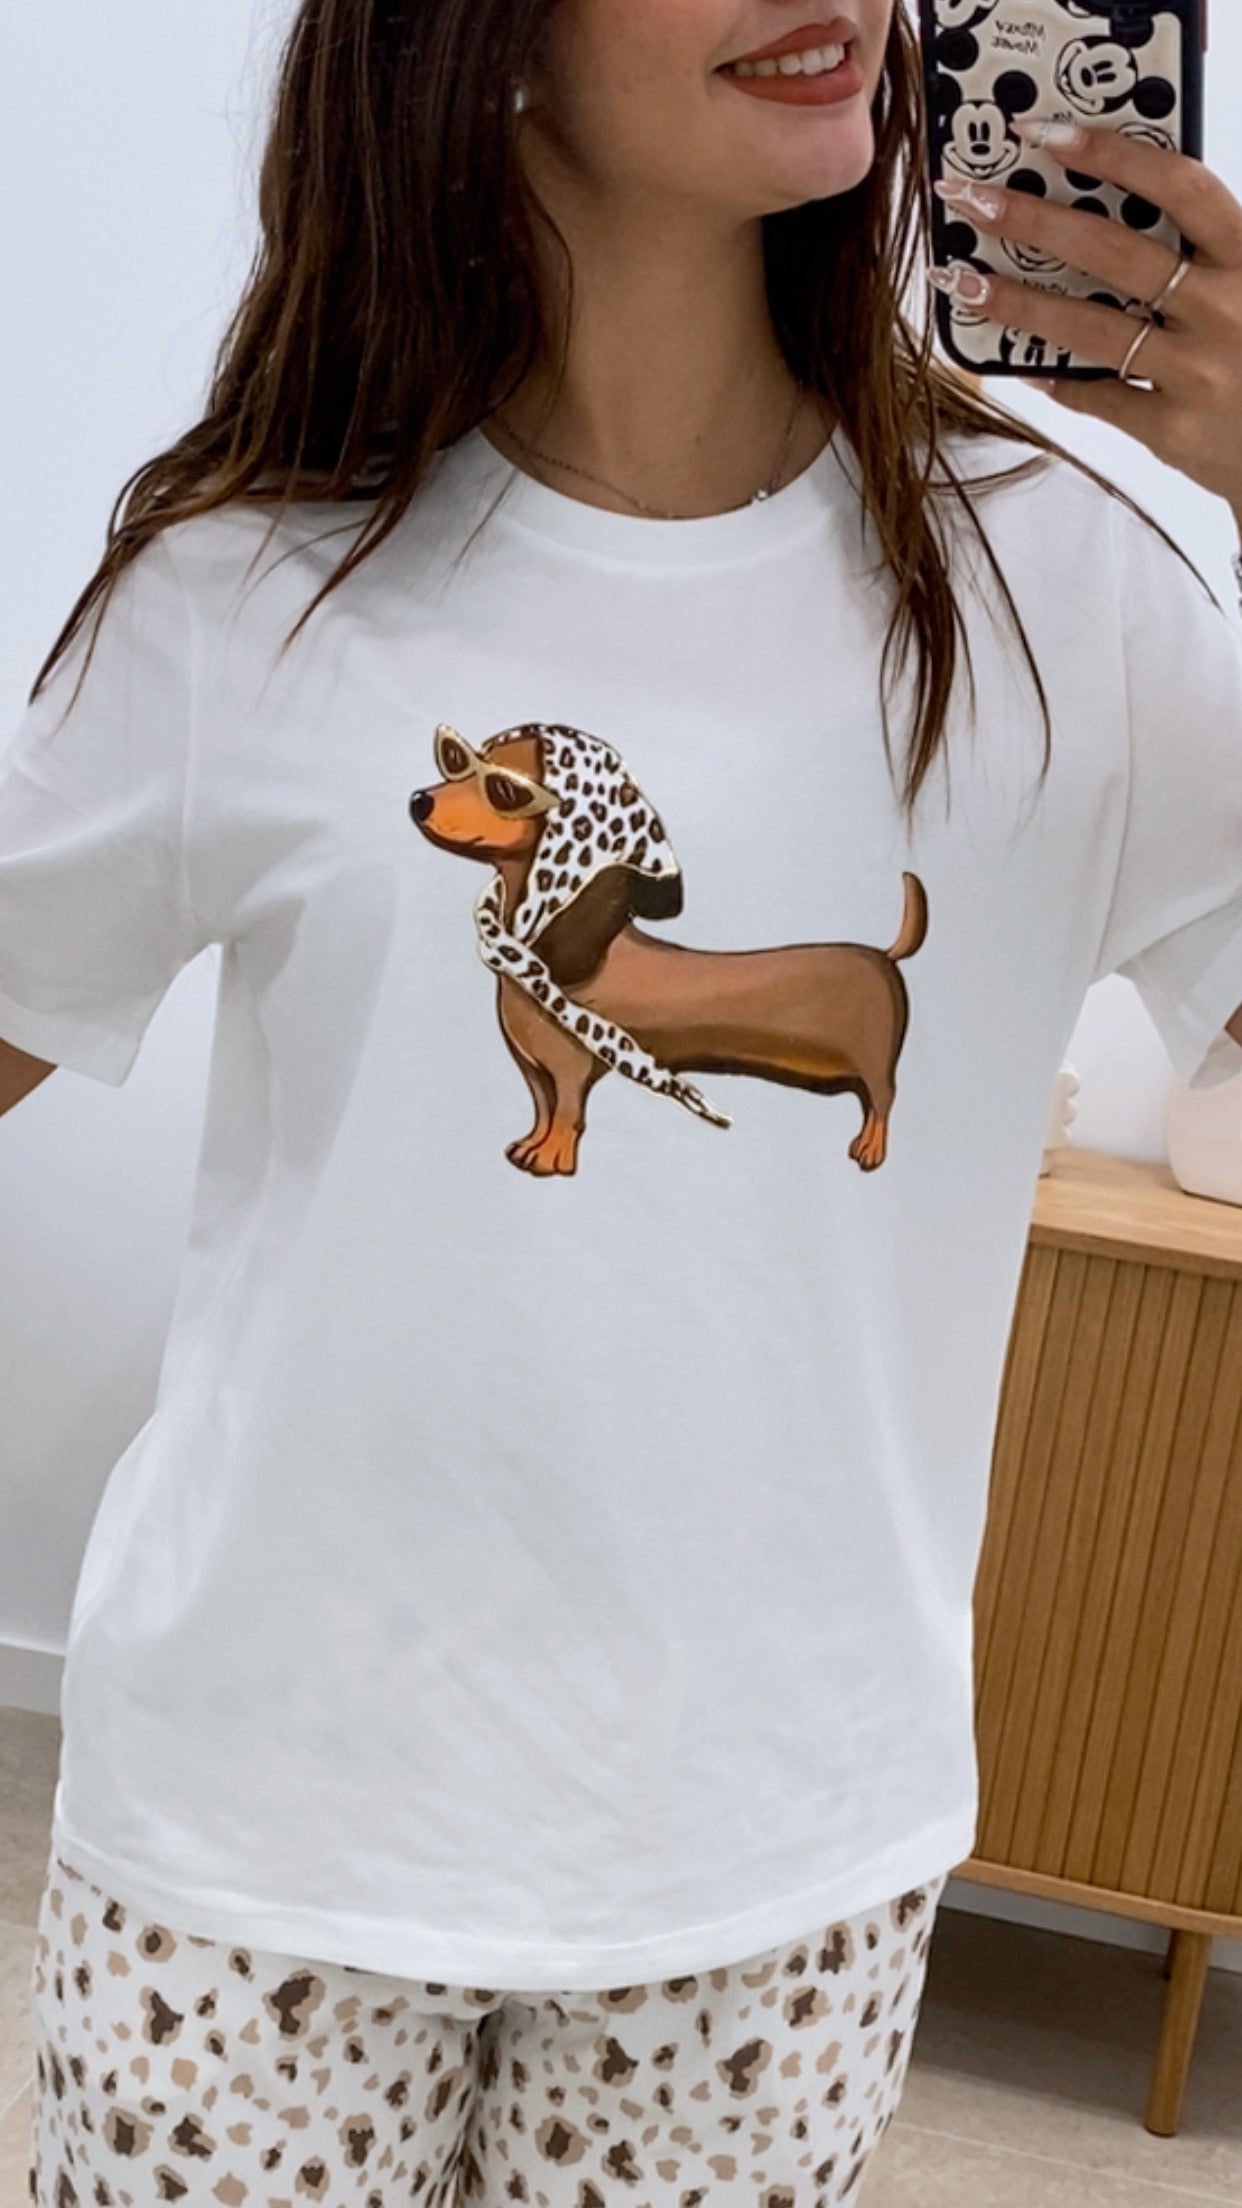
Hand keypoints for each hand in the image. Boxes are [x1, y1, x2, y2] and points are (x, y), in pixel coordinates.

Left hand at [931, 121, 1241, 529]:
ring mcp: (1197, 373)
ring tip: (963, 282)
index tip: (1047, 135)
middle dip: (1032, 220)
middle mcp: (1223, 309)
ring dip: (1018, 303)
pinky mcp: (1174, 429)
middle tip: (970, 200)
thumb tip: (1116, 214)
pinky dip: (1057, 379)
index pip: (1178, 187)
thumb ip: (1207, 254)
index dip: (1111, 155)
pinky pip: (1098, 397)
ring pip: (1090, 327)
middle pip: (1112, 253)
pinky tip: (1021, 366)